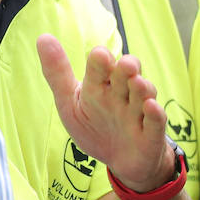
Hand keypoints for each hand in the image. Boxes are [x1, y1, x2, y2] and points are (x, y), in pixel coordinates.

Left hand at [37, 34, 171, 190]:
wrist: (122, 162)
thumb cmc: (95, 128)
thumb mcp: (70, 104)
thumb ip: (57, 73)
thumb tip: (43, 37)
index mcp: (100, 85)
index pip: (102, 65)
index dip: (101, 60)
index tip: (99, 56)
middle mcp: (122, 94)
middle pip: (127, 74)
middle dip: (127, 68)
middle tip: (124, 65)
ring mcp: (138, 112)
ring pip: (143, 94)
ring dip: (141, 88)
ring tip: (136, 83)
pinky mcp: (152, 134)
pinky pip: (156, 121)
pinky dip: (155, 113)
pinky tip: (150, 107)